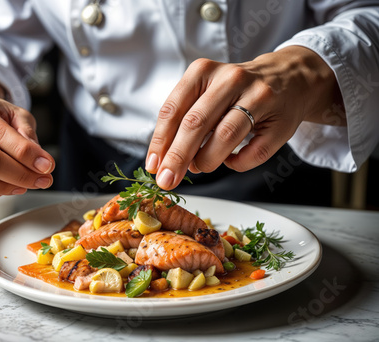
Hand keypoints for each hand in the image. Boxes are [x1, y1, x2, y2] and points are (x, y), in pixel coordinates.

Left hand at [146, 46, 344, 189]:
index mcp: (204, 71)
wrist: (290, 77)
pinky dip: (237, 164)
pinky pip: (254, 152)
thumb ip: (184, 119)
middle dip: (177, 157)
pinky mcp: (282, 119)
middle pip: (196, 124)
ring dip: (207, 161)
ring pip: (225, 136)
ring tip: (200, 167)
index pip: (173, 109)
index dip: (160, 141)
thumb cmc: (237, 91)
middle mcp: (231, 78)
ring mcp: (260, 96)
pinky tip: (230, 161)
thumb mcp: (205, 92)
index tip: (153, 165)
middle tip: (167, 180)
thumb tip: (166, 159)